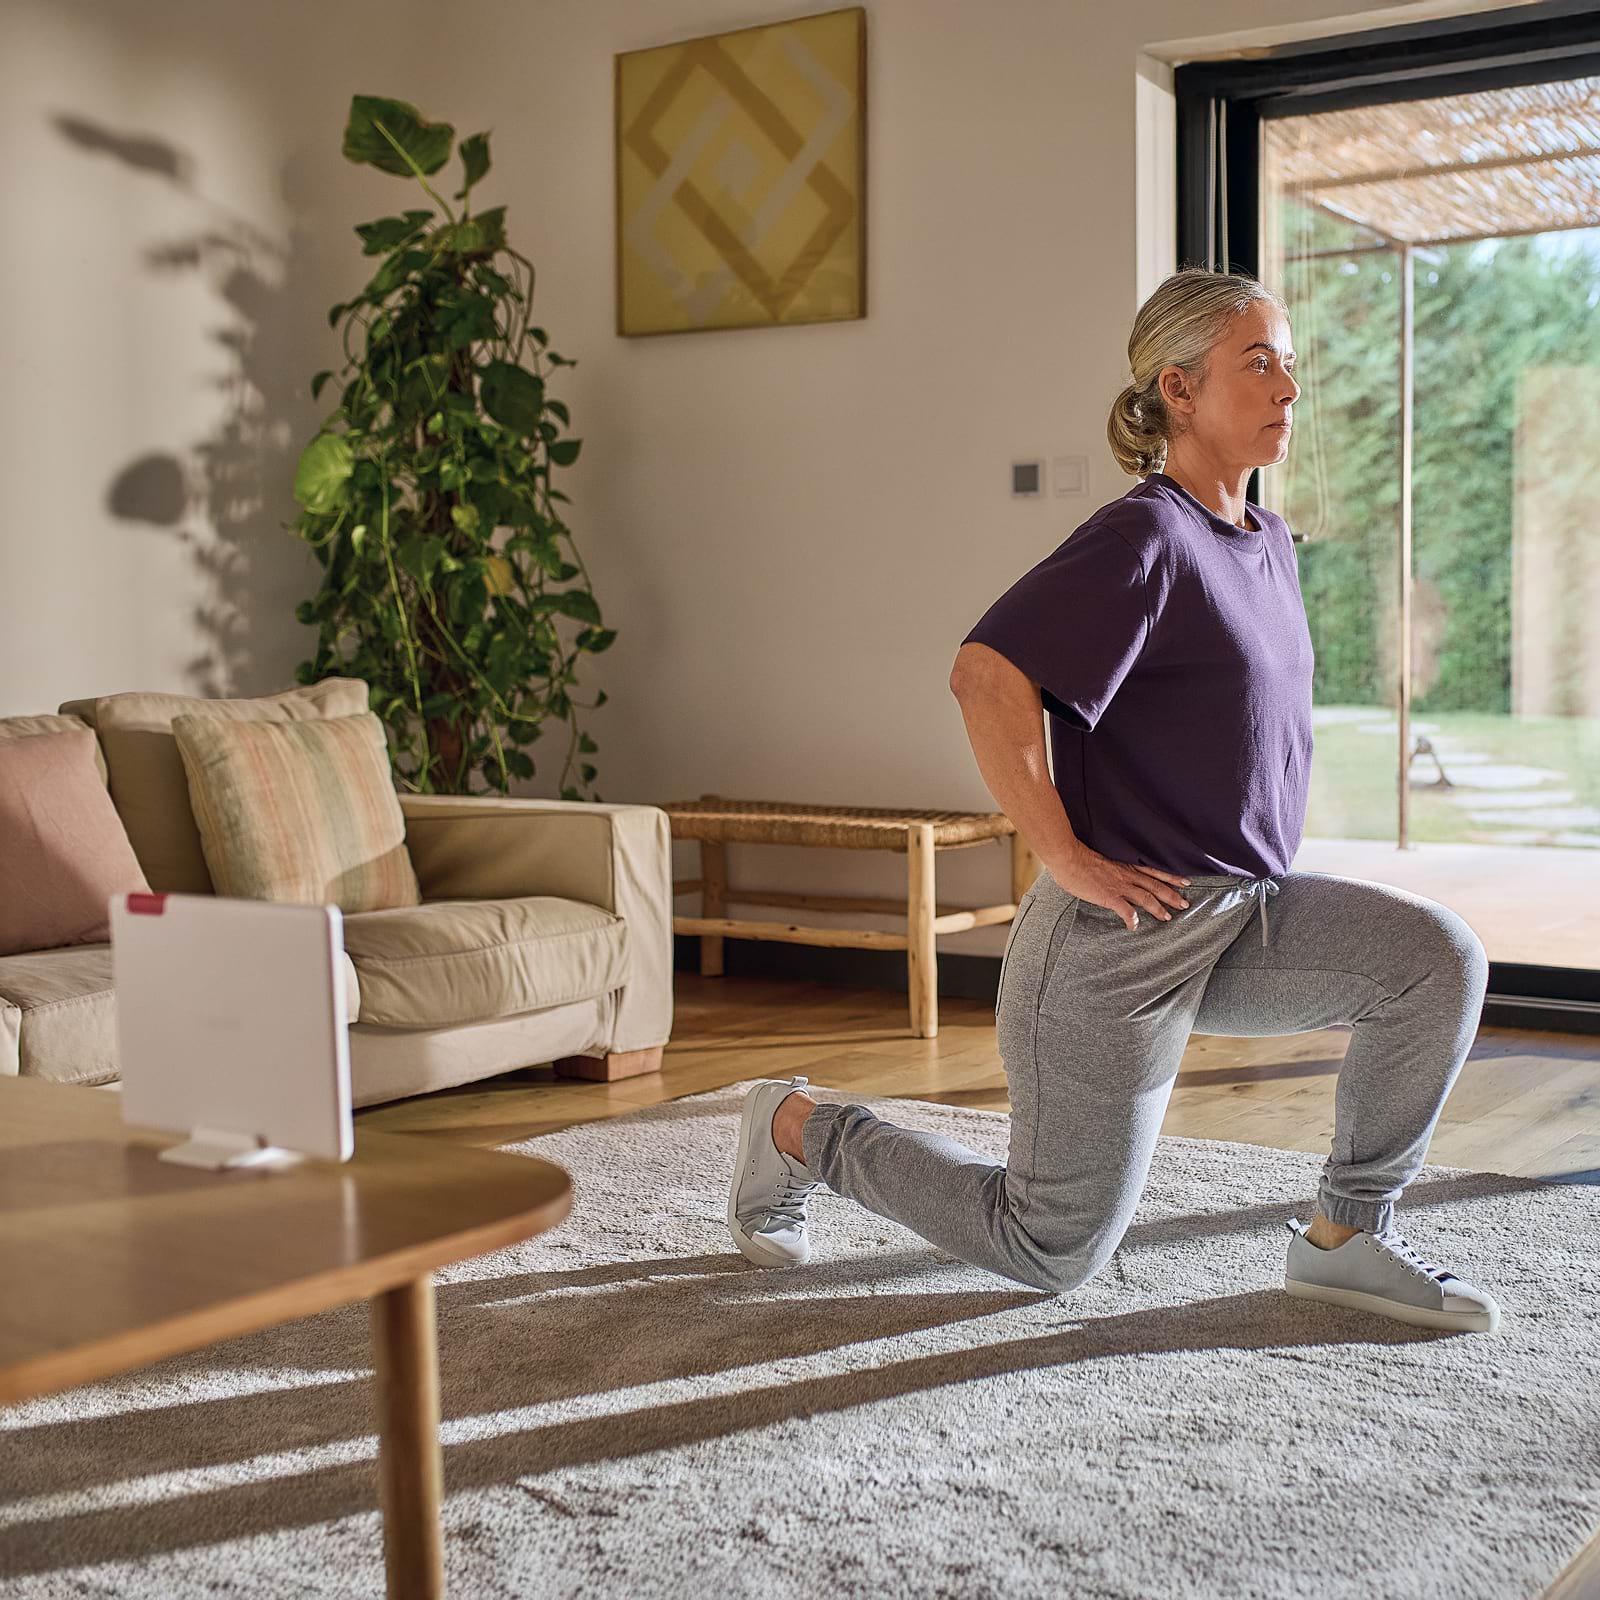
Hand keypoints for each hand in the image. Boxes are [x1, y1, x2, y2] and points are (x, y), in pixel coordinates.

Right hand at [1049, 845, 1190, 931]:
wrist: (1068, 858)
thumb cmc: (1080, 857)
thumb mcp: (1103, 859)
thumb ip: (1112, 868)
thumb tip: (1112, 875)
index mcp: (1126, 865)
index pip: (1154, 871)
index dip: (1171, 877)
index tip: (1185, 881)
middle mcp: (1127, 875)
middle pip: (1156, 886)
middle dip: (1172, 896)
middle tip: (1185, 904)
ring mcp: (1119, 886)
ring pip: (1147, 898)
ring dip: (1159, 908)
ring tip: (1168, 917)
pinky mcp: (1109, 896)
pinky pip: (1126, 911)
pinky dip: (1132, 920)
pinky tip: (1134, 927)